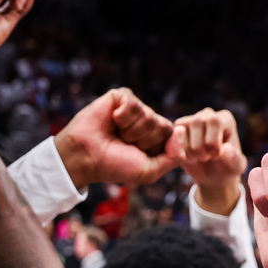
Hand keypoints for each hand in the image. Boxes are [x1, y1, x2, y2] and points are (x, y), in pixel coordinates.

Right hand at [54, 88, 177, 187]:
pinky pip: (133, 104)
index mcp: (156, 136)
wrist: (86, 157)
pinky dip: (122, 117)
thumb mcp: (149, 171)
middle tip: (124, 143)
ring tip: (116, 133)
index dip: (154, 147)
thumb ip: (174, 157)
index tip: (137, 154)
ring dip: (130, 131)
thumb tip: (181, 130)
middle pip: (162, 125)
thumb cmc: (115, 165)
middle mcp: (148, 120)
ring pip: (148, 115)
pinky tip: (112, 120)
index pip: (172, 135)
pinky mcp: (121, 96)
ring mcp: (135, 107)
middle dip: (143, 139)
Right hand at [168, 108, 247, 213]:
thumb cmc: (226, 167)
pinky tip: (188, 158)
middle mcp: (208, 115)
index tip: (215, 155)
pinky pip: (172, 135)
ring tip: (198, 158)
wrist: (212, 174)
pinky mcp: (178, 129)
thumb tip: (225, 149)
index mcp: (225, 119)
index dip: (212, 140)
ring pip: (182, 128)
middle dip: (199, 146)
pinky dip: (179, 150)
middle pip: (197, 121)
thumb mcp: (235, 167)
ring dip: (189, 149)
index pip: (214, 121)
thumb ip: (234, 159)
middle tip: (206, 158)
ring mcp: (191, 120)